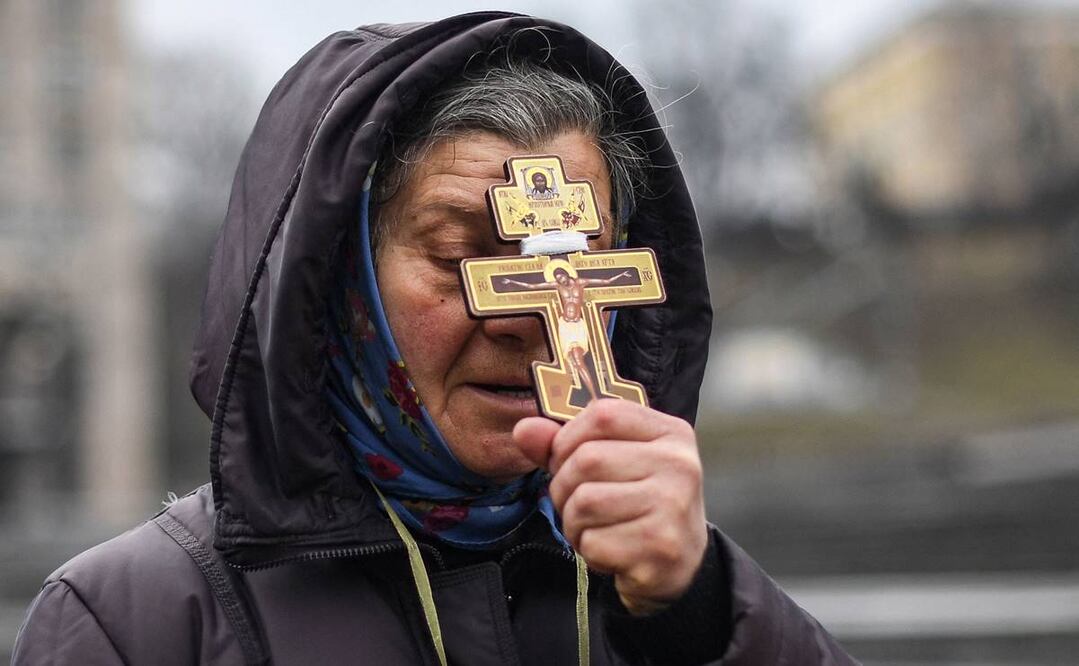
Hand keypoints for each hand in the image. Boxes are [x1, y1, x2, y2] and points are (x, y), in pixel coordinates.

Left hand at [513, 399, 707, 614]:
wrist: (683, 566)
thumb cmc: (640, 506)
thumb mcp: (613, 464)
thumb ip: (567, 444)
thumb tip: (524, 429)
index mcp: (671, 433)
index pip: (603, 414)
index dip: (569, 437)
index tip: (568, 461)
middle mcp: (678, 464)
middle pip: (587, 459)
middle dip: (565, 487)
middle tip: (579, 506)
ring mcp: (673, 505)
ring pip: (584, 502)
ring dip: (574, 523)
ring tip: (595, 529)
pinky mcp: (660, 545)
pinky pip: (593, 542)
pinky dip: (589, 550)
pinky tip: (610, 552)